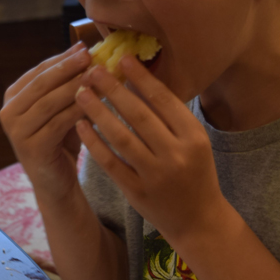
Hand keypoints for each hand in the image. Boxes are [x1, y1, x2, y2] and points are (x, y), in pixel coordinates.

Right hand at [0, 43, 90, 200]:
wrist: (57, 182)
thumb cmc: (62, 141)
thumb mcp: (62, 108)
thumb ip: (67, 84)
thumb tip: (86, 50)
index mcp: (13, 98)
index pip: (39, 71)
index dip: (62, 58)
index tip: (85, 47)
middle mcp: (8, 112)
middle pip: (41, 83)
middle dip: (68, 68)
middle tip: (91, 56)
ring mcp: (16, 131)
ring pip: (49, 102)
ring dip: (74, 87)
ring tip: (97, 76)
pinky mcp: (31, 148)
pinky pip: (58, 123)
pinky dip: (77, 111)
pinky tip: (95, 102)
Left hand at [75, 54, 226, 247]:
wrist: (198, 220)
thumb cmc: (195, 172)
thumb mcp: (194, 142)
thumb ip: (171, 116)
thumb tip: (138, 79)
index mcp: (194, 137)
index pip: (164, 100)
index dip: (141, 78)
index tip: (122, 59)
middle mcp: (176, 155)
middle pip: (140, 116)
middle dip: (114, 90)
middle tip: (93, 71)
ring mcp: (155, 175)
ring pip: (122, 138)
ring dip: (99, 113)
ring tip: (81, 93)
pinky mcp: (137, 192)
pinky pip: (111, 163)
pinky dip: (94, 143)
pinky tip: (81, 126)